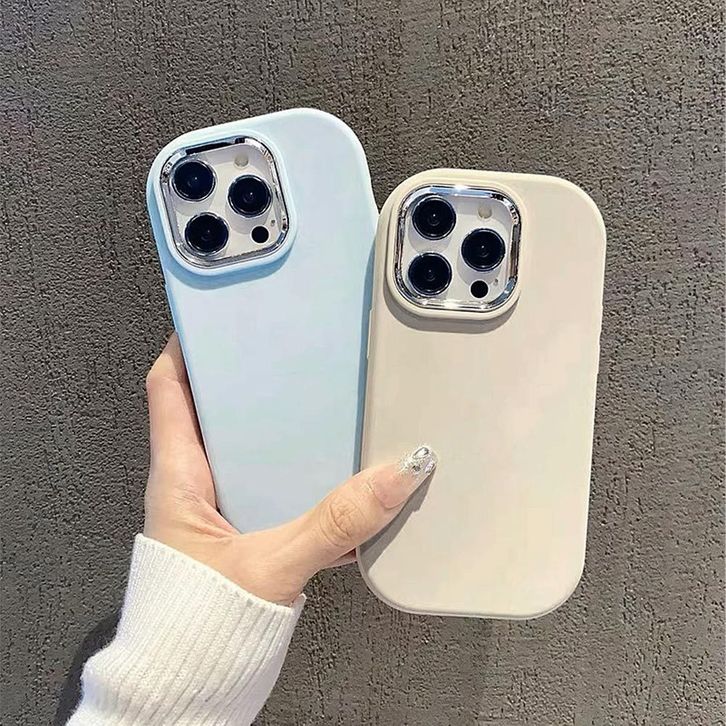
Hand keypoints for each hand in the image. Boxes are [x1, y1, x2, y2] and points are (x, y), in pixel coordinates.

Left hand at [143, 334, 436, 604]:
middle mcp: (195, 486)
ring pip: (249, 449)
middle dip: (248, 377)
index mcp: (179, 477)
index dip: (188, 345)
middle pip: (215, 409)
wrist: (188, 692)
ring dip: (278, 427)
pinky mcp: (243, 535)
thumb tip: (397, 474)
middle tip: (285, 347)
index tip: (219, 313)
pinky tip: (337, 475)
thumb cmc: (198, 630)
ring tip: (318, 399)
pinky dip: (301, 477)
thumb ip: (337, 521)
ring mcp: (220, 510)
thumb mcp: (272, 566)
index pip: (169, 388)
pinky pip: (274, 489)